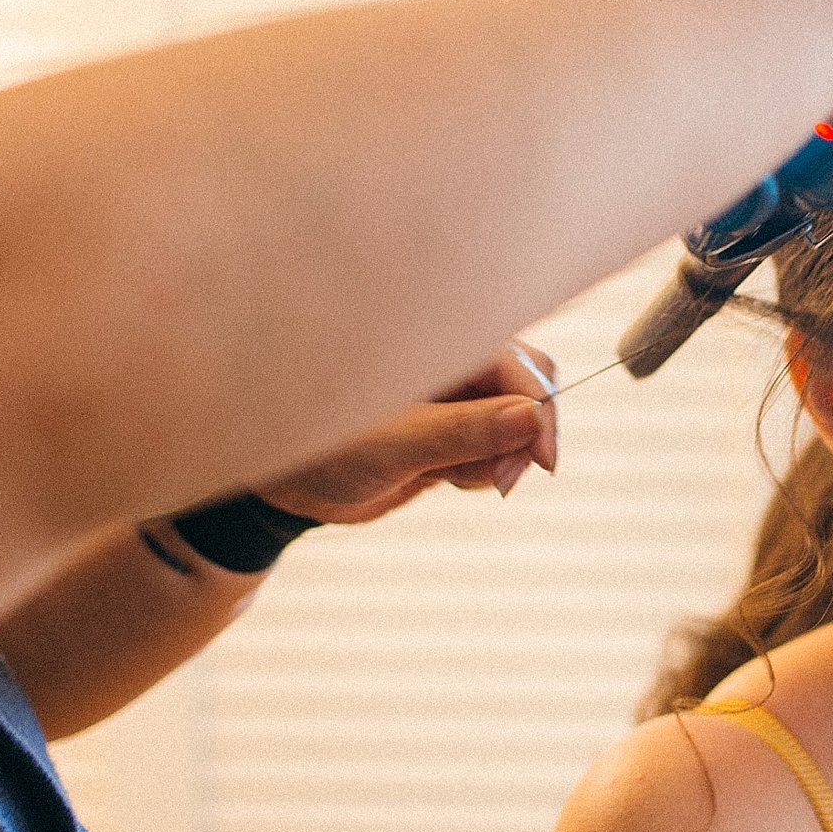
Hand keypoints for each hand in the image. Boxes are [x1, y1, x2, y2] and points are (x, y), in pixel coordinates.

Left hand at [255, 342, 560, 521]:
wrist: (290, 487)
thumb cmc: (321, 449)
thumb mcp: (394, 444)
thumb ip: (463, 431)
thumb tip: (530, 418)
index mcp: (439, 345)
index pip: (521, 368)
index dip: (540, 412)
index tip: (542, 463)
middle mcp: (454, 364)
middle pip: (529, 389)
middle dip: (525, 437)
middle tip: (503, 481)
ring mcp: (456, 398)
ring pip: (516, 426)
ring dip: (498, 459)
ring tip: (447, 478)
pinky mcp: (453, 430)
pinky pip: (495, 450)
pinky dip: (481, 471)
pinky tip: (443, 480)